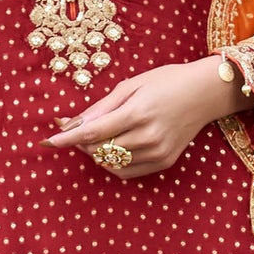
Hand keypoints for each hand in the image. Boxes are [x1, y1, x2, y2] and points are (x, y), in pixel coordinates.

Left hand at [45, 56, 249, 177]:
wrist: (205, 93)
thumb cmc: (166, 81)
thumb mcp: (132, 85)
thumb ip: (101, 107)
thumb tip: (74, 123)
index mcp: (138, 113)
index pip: (93, 133)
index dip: (67, 138)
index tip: (47, 142)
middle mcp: (148, 137)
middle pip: (99, 150)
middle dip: (80, 142)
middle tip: (72, 128)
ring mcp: (158, 152)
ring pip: (111, 163)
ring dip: (95, 152)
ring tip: (96, 135)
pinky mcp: (164, 162)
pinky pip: (126, 172)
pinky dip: (112, 163)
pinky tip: (113, 147)